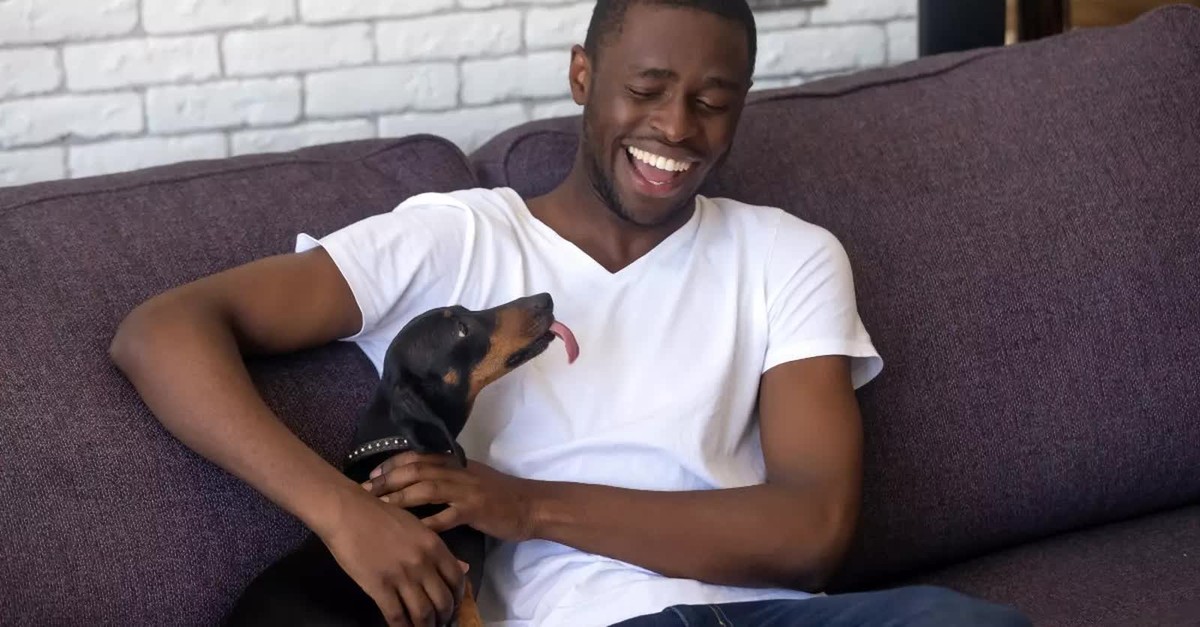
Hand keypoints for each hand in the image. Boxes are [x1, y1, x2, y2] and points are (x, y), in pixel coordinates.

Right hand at [320, 490, 467, 626]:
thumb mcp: (418, 528)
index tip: (454, 606)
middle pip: (443, 601)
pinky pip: (396, 615)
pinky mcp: (379, 587)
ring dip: (426, 626)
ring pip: (423, 613)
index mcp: (434, 546)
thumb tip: (465, 568)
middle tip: (440, 623)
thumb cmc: (381, 516)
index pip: (457, 580)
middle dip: (444, 617)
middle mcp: (423, 563)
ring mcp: (401, 576)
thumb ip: (441, 551)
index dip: (458, 599)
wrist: (347, 512)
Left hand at [363, 452, 540, 541]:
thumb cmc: (499, 494)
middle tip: (365, 491)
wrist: (531, 505)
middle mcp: (458, 472)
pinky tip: (410, 531)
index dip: (392, 464)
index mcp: (455, 463)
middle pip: (416, 469)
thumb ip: (448, 475)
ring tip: (379, 507)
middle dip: (388, 479)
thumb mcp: (472, 477)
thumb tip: (418, 479)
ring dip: (400, 497)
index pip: (418, 456)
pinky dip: (426, 523)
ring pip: (427, 488)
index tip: (371, 474)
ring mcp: (466, 490)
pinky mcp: (474, 510)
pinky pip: (446, 517)